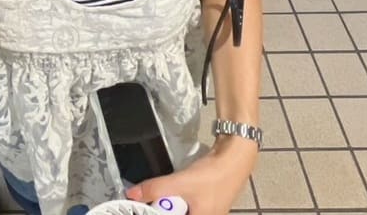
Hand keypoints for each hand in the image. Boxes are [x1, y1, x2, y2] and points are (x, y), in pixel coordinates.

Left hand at [126, 138, 257, 214]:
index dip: (158, 212)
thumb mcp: (180, 183)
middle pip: (176, 214)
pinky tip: (174, 189)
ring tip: (163, 192)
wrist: (234, 157)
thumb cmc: (212, 176)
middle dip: (163, 208)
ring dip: (170, 202)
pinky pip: (187, 205)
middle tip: (150, 200)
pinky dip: (177, 197)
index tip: (144, 207)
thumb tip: (131, 194)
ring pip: (181, 210)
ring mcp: (207, 212)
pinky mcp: (207, 202)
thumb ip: (155, 189)